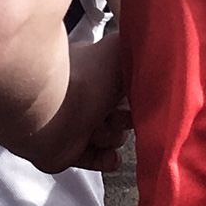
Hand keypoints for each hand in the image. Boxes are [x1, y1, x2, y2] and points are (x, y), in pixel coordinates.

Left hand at [26, 33, 128, 173]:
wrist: (51, 111)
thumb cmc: (85, 77)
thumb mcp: (121, 48)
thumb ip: (139, 47)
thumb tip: (154, 50)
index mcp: (95, 69)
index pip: (125, 82)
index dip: (136, 92)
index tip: (140, 97)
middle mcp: (85, 95)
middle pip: (122, 112)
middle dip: (125, 117)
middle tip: (117, 115)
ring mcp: (75, 123)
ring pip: (111, 136)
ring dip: (112, 136)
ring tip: (100, 130)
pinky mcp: (68, 150)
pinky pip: (96, 158)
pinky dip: (105, 158)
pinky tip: (109, 155)